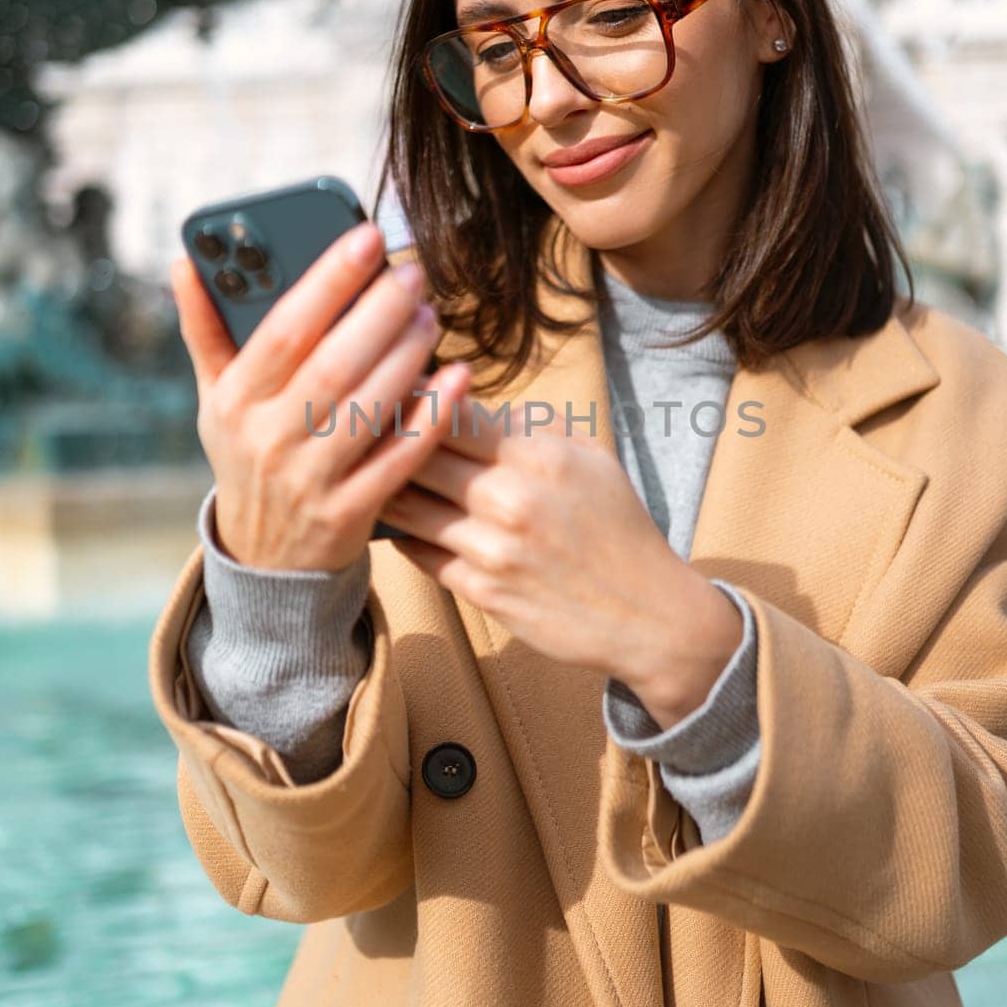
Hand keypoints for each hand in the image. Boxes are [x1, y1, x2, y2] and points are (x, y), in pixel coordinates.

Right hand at [169, 222, 470, 571]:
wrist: (264, 558)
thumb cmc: (248, 453)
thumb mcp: (215, 398)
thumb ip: (206, 328)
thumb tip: (187, 259)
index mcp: (234, 401)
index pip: (282, 330)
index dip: (327, 281)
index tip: (366, 236)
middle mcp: (267, 439)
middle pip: (333, 365)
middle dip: (380, 312)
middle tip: (414, 273)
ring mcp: (310, 480)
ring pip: (368, 407)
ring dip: (408, 356)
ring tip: (430, 315)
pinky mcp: (350, 513)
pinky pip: (399, 458)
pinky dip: (432, 416)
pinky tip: (459, 378)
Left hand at [378, 396, 733, 696]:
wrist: (648, 615)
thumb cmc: (619, 529)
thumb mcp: (593, 459)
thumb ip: (532, 425)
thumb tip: (471, 400)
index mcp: (540, 457)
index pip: (453, 412)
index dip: (415, 398)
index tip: (391, 391)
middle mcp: (512, 500)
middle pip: (419, 454)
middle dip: (385, 438)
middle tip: (358, 427)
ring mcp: (493, 550)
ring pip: (407, 505)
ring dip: (384, 487)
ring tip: (363, 472)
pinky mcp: (482, 593)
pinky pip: (419, 553)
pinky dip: (402, 534)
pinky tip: (394, 520)